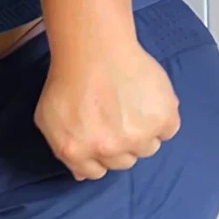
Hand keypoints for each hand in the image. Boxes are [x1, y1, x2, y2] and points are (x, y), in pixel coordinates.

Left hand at [34, 43, 180, 179]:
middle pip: (124, 161)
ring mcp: (137, 135)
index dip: (99, 152)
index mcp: (78, 151)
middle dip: (121, 142)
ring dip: (143, 130)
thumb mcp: (49, 117)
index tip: (103, 134)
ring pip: (148, 147)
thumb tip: (83, 173)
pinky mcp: (162, 118)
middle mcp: (108, 149)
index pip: (97, 172)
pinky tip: (148, 98)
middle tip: (117, 114)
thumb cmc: (70, 76)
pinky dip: (163, 116)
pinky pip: (169, 129)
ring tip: (132, 102)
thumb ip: (63, 149)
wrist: (95, 45)